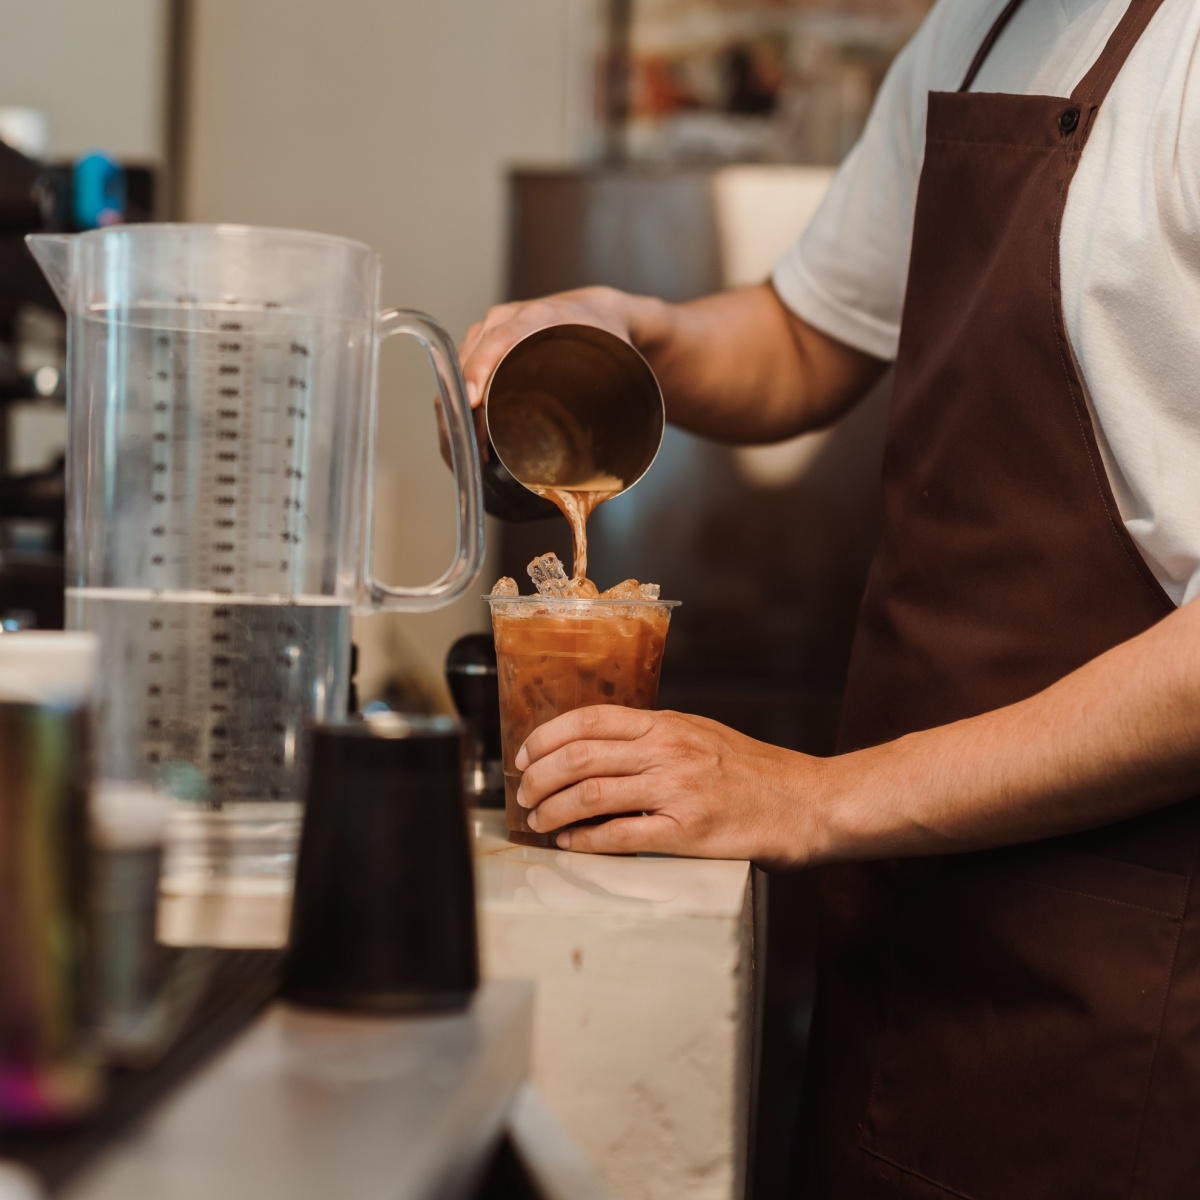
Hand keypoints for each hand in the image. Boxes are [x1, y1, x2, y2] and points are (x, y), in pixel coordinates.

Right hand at [441, 288, 649, 462]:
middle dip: (465, 412)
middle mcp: (504, 320)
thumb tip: (603, 462)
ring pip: (459, 373)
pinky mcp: (482, 343)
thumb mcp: (613, 364)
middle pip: (468, 366)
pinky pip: (460, 372)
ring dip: (458, 413)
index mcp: (535, 320)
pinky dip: (459, 404)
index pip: (495, 345)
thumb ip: (611, 401)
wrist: (596, 313)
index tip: (471, 404)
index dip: (479, 374)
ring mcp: (488, 330)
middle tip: (475, 455)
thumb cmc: (605, 340)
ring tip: (470, 453)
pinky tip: (467, 435)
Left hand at [513, 705, 821, 865]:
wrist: (808, 803)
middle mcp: (668, 752)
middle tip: (524, 794)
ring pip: (592, 795)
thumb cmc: (756, 772)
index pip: (590, 720)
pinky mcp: (688, 834)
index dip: (547, 736)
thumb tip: (602, 746)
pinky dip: (586, 840)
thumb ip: (655, 737)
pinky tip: (571, 842)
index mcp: (668, 725)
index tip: (526, 754)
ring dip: (554, 810)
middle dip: (539, 777)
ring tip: (539, 822)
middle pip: (581, 757)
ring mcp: (677, 792)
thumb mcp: (702, 734)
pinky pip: (621, 836)